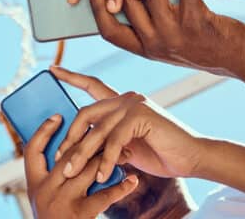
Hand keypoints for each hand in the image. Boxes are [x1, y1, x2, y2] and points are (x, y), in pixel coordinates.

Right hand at [24, 114, 137, 218]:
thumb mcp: (48, 200)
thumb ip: (56, 177)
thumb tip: (74, 147)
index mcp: (33, 185)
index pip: (31, 149)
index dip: (43, 131)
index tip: (59, 116)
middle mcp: (44, 191)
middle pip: (67, 155)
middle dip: (90, 140)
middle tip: (108, 128)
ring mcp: (61, 202)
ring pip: (87, 169)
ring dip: (109, 158)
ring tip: (126, 151)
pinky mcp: (79, 215)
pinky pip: (103, 196)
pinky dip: (120, 187)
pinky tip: (132, 180)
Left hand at [49, 66, 203, 181]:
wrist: (191, 158)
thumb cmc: (159, 153)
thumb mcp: (125, 147)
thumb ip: (106, 141)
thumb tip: (78, 149)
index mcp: (121, 102)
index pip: (92, 84)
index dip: (71, 77)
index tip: (53, 69)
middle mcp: (126, 98)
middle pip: (86, 113)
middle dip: (70, 138)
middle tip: (61, 159)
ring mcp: (134, 104)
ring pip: (97, 129)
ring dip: (83, 154)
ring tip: (74, 173)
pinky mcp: (142, 115)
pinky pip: (115, 140)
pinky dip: (107, 160)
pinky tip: (102, 175)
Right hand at [87, 0, 244, 76]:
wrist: (241, 61)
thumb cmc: (203, 45)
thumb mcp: (169, 42)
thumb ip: (150, 26)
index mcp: (145, 49)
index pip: (109, 31)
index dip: (97, 9)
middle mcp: (155, 44)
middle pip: (124, 6)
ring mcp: (175, 34)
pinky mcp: (197, 22)